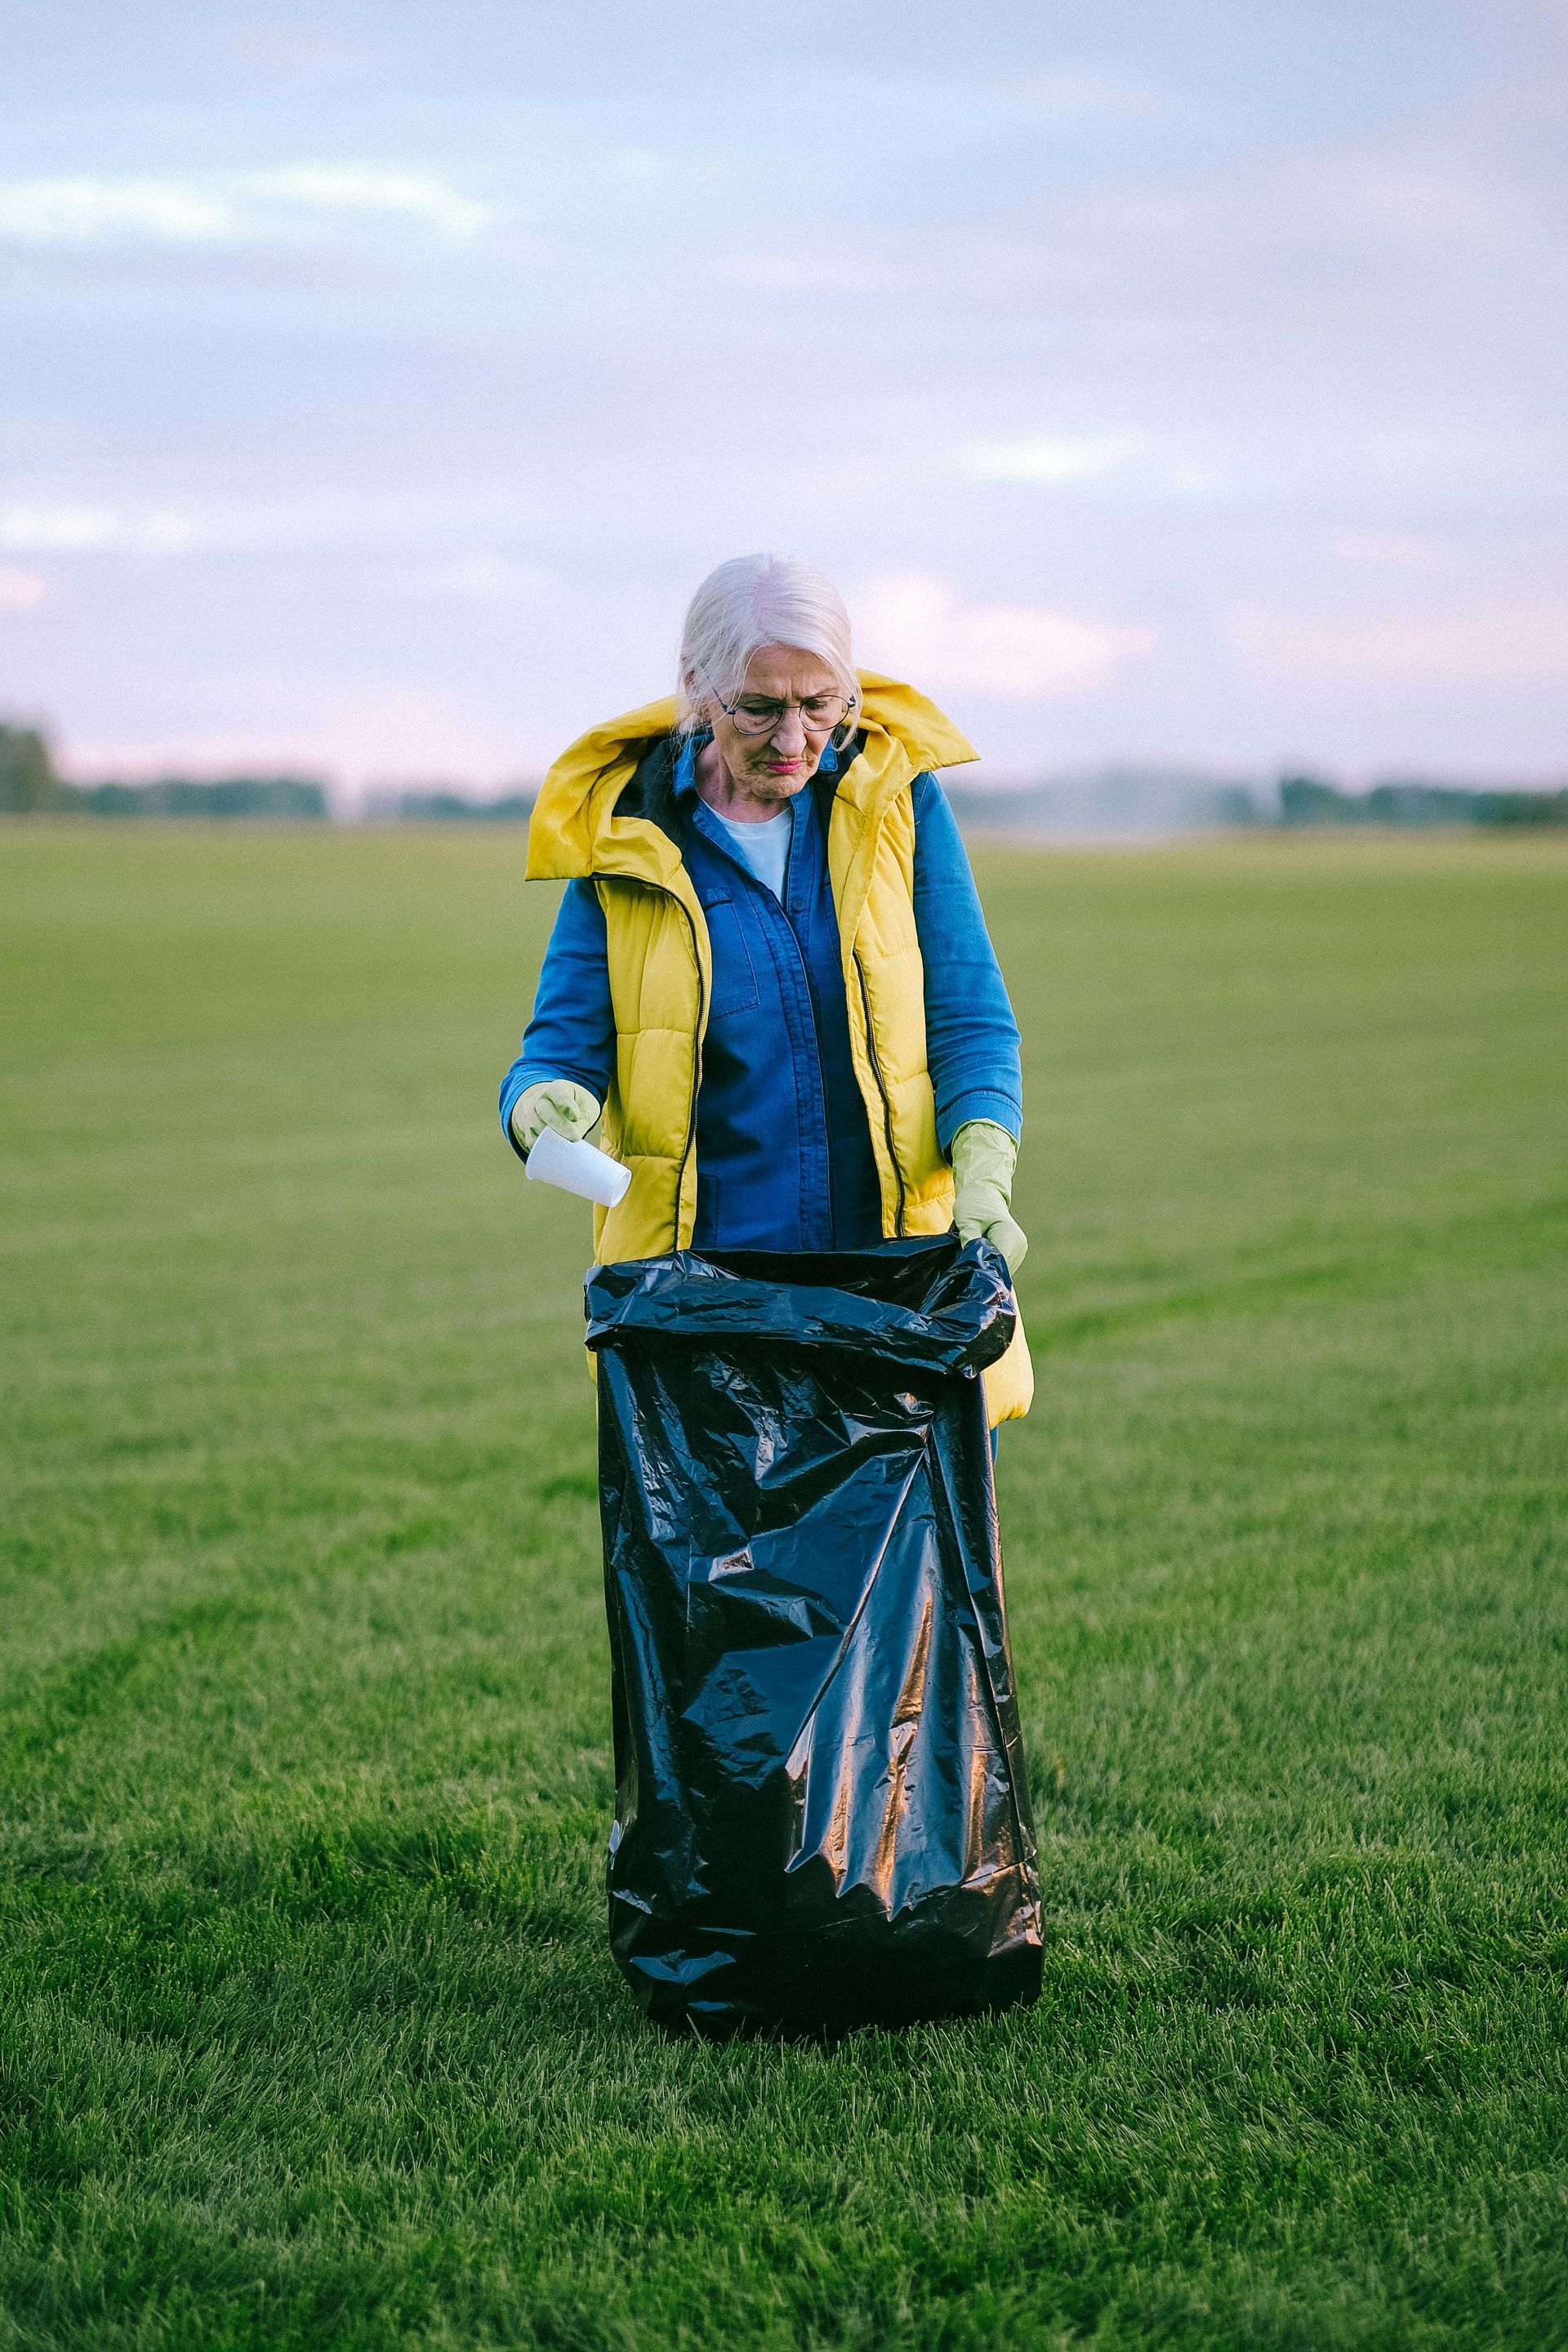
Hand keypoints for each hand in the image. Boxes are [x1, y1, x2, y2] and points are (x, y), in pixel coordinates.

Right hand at [510, 1078, 600, 1155]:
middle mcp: (540, 1100)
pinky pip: (532, 1141)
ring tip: (567, 1146)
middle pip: (544, 1111)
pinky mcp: (528, 1132)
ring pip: (536, 1127)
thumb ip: (583, 1120)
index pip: (558, 1093)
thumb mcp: (586, 1107)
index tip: (576, 1117)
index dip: (566, 1105)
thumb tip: (574, 1138)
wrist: (552, 1106)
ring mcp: (531, 1116)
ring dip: (551, 1138)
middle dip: (560, 1125)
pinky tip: (555, 1152)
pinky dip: (542, 1148)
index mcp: (557, 1089)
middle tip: (574, 1137)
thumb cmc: (576, 1107)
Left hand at [951, 1119, 1027, 1272]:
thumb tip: (972, 1263)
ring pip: (1002, 1269)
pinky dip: (991, 1263)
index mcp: (1009, 1234)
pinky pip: (1003, 1266)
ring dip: (988, 1266)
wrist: (984, 1194)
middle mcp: (1019, 1244)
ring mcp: (1020, 1249)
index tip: (967, 1269)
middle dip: (984, 1268)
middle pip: (1000, 1268)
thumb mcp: (967, 1221)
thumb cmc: (973, 1205)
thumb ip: (970, 1241)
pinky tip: (982, 1254)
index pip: (998, 1263)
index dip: (983, 1269)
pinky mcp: (1016, 1253)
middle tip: (966, 1262)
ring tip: (974, 1254)